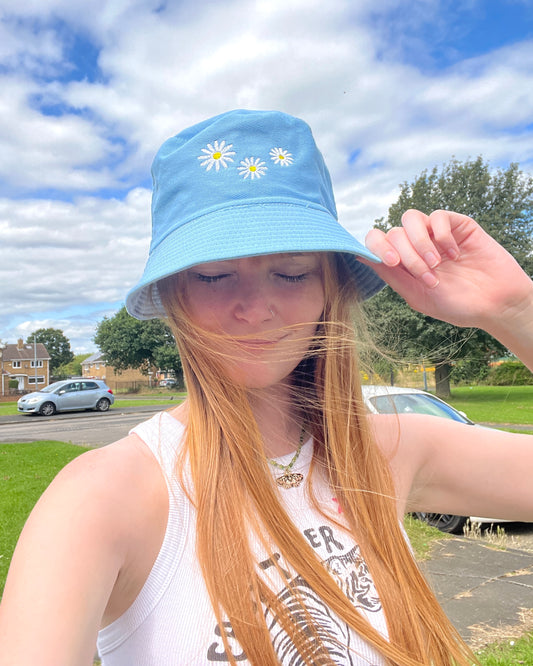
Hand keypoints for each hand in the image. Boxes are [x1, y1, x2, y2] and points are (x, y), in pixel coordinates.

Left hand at [364, 209, 532, 330]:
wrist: (495, 304)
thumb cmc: (456, 305)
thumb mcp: (417, 295)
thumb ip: (390, 274)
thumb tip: (358, 255)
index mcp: (402, 263)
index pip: (376, 242)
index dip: (377, 246)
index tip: (392, 262)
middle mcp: (415, 245)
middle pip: (393, 232)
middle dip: (408, 255)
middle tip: (427, 275)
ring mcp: (435, 234)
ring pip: (410, 218)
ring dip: (420, 242)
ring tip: (437, 264)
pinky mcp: (457, 225)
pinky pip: (438, 216)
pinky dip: (442, 234)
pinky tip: (455, 253)